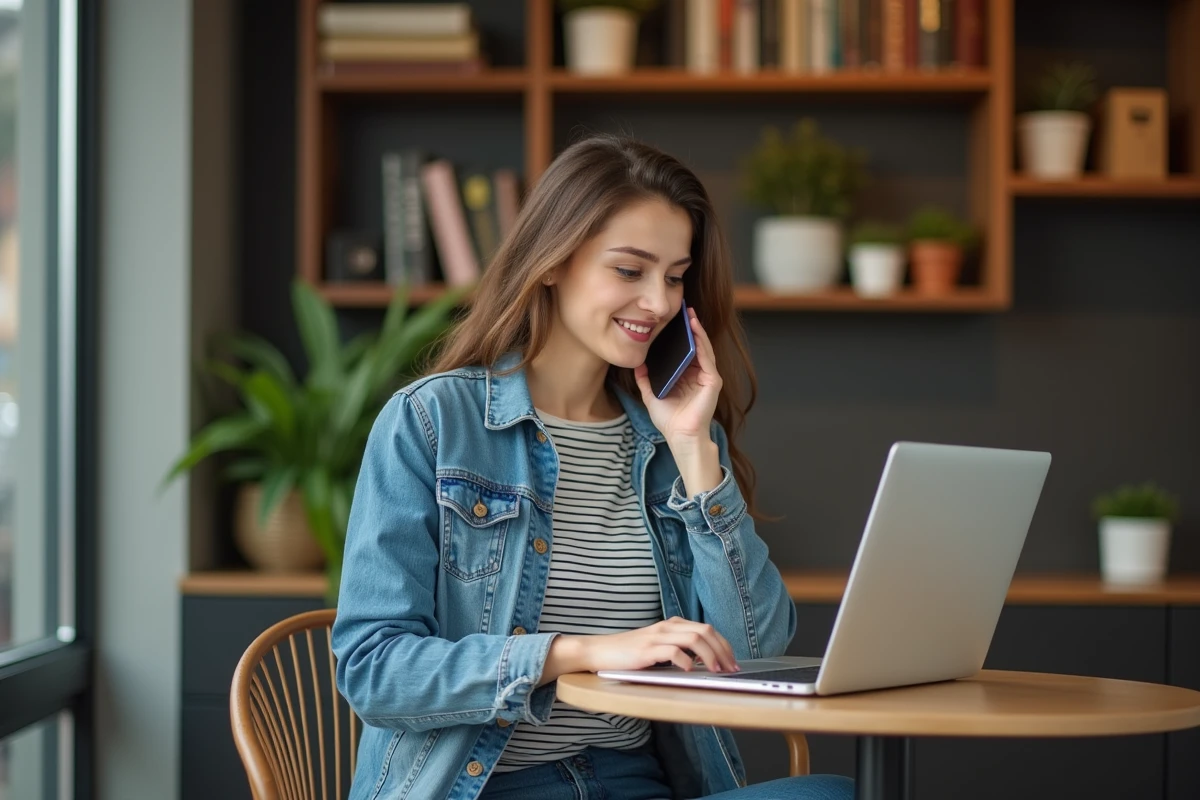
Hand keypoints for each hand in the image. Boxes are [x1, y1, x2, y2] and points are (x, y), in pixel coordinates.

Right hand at [540, 617, 739, 685]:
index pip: (707, 629)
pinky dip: (686, 662)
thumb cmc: (629, 653)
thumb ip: (678, 648)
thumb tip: (704, 662)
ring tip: (716, 671)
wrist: (599, 650)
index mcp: (672, 624)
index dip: (723, 645)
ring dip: (710, 657)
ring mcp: (657, 637)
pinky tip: (690, 671)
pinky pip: (673, 652)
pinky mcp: (647, 649)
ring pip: (694, 639)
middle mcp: (667, 627)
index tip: (732, 661)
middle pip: (705, 632)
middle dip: (723, 651)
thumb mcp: (657, 646)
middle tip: (731, 669)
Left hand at [633, 308, 722, 447]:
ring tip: (690, 314)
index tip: (672, 319)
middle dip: (690, 327)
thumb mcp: (650, 395)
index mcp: (686, 376)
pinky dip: (702, 342)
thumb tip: (637, 363)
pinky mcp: (712, 381)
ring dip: (697, 330)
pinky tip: (695, 329)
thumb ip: (645, 379)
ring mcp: (707, 377)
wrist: (680, 436)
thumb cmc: (669, 419)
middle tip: (683, 309)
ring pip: (703, 348)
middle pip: (695, 346)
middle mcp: (698, 374)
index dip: (679, 335)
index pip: (684, 351)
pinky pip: (707, 357)